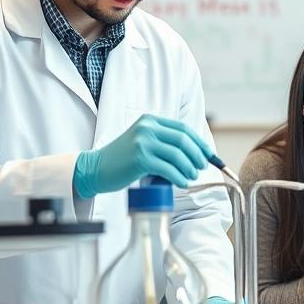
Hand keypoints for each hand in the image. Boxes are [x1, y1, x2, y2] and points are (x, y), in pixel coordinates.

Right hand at [74, 114, 210, 195]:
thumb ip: (163, 142)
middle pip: (183, 140)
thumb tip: (194, 154)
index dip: (199, 142)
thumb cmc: (122, 159)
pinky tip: (182, 183)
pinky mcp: (140, 158)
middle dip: (198, 155)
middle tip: (202, 167)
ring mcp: (143, 142)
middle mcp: (147, 128)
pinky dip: (179, 177)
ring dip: (190, 168)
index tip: (208, 154)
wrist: (95, 168)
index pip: (183, 129)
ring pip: (178, 155)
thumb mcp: (143, 142)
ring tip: (192, 176)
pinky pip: (168, 168)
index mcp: (150, 121)